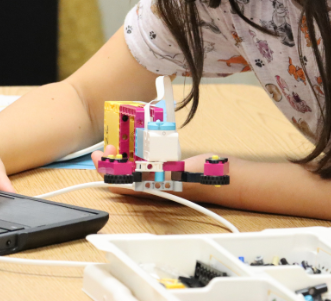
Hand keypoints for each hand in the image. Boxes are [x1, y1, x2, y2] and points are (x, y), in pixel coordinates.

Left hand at [91, 145, 219, 202]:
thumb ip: (159, 173)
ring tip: (120, 142)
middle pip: (124, 175)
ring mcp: (164, 176)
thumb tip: (135, 173)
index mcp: (154, 187)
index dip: (105, 170)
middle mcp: (155, 184)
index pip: (120, 183)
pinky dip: (142, 153)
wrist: (232, 177)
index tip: (98, 156)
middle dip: (113, 161)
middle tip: (110, 144)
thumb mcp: (181, 172)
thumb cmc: (209, 176)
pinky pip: (151, 163)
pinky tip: (141, 143)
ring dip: (125, 157)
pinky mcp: (172, 170)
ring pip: (135, 168)